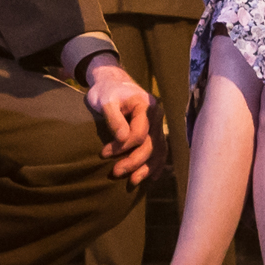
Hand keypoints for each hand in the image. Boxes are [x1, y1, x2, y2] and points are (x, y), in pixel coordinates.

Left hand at [82, 54, 156, 182]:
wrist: (112, 83)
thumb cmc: (106, 91)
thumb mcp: (105, 101)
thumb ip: (114, 119)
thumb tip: (123, 139)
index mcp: (146, 106)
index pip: (139, 134)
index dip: (123, 147)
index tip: (104, 153)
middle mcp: (157, 115)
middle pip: (150, 144)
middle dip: (133, 161)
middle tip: (115, 172)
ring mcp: (158, 123)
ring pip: (158, 150)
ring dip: (146, 168)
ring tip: (133, 181)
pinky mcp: (155, 131)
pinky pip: (161, 149)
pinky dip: (157, 164)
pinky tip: (152, 177)